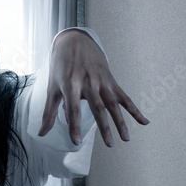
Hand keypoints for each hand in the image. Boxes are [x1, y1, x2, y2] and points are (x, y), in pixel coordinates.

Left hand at [39, 29, 149, 146]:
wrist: (75, 41)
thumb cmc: (61, 66)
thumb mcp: (52, 86)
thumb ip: (49, 112)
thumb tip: (41, 133)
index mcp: (71, 84)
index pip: (73, 109)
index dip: (74, 125)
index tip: (76, 141)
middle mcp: (88, 83)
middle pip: (98, 108)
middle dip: (105, 127)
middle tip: (109, 144)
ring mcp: (102, 82)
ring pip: (113, 104)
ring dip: (121, 122)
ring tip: (126, 138)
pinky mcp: (111, 81)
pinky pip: (124, 97)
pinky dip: (135, 109)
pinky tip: (144, 121)